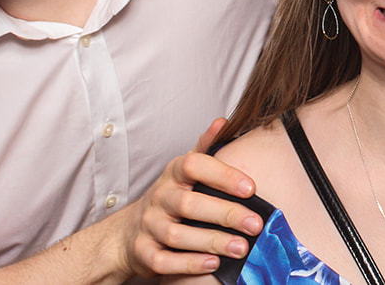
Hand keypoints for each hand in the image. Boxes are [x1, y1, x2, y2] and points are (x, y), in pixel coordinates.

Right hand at [117, 119, 263, 278]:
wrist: (129, 232)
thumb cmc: (169, 197)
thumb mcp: (184, 169)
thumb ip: (206, 147)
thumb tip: (224, 121)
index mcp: (173, 174)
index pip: (195, 166)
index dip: (223, 175)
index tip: (251, 188)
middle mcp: (159, 198)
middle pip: (190, 205)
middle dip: (225, 214)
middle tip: (255, 224)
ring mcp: (149, 227)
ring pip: (178, 236)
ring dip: (212, 242)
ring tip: (241, 247)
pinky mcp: (144, 253)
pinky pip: (164, 261)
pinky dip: (189, 264)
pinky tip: (213, 263)